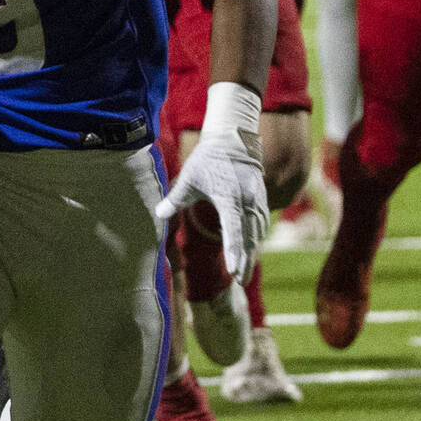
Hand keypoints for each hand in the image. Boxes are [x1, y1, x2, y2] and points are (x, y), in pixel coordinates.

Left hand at [155, 122, 268, 282]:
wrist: (232, 140)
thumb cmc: (207, 159)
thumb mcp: (189, 178)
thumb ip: (175, 198)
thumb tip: (158, 214)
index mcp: (229, 198)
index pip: (234, 231)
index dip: (233, 252)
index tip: (233, 270)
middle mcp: (247, 202)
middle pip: (249, 237)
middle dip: (244, 260)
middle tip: (239, 280)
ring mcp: (257, 201)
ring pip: (257, 233)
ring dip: (252, 252)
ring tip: (244, 270)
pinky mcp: (261, 199)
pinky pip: (261, 223)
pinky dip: (257, 238)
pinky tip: (252, 249)